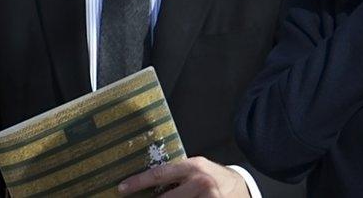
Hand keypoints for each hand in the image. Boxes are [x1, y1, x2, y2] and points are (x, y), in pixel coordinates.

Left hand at [117, 157, 250, 196]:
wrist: (241, 187)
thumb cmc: (214, 177)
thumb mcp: (197, 169)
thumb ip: (177, 174)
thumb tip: (149, 183)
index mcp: (192, 167)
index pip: (159, 174)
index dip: (138, 182)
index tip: (121, 188)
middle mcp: (200, 182)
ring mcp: (207, 197)